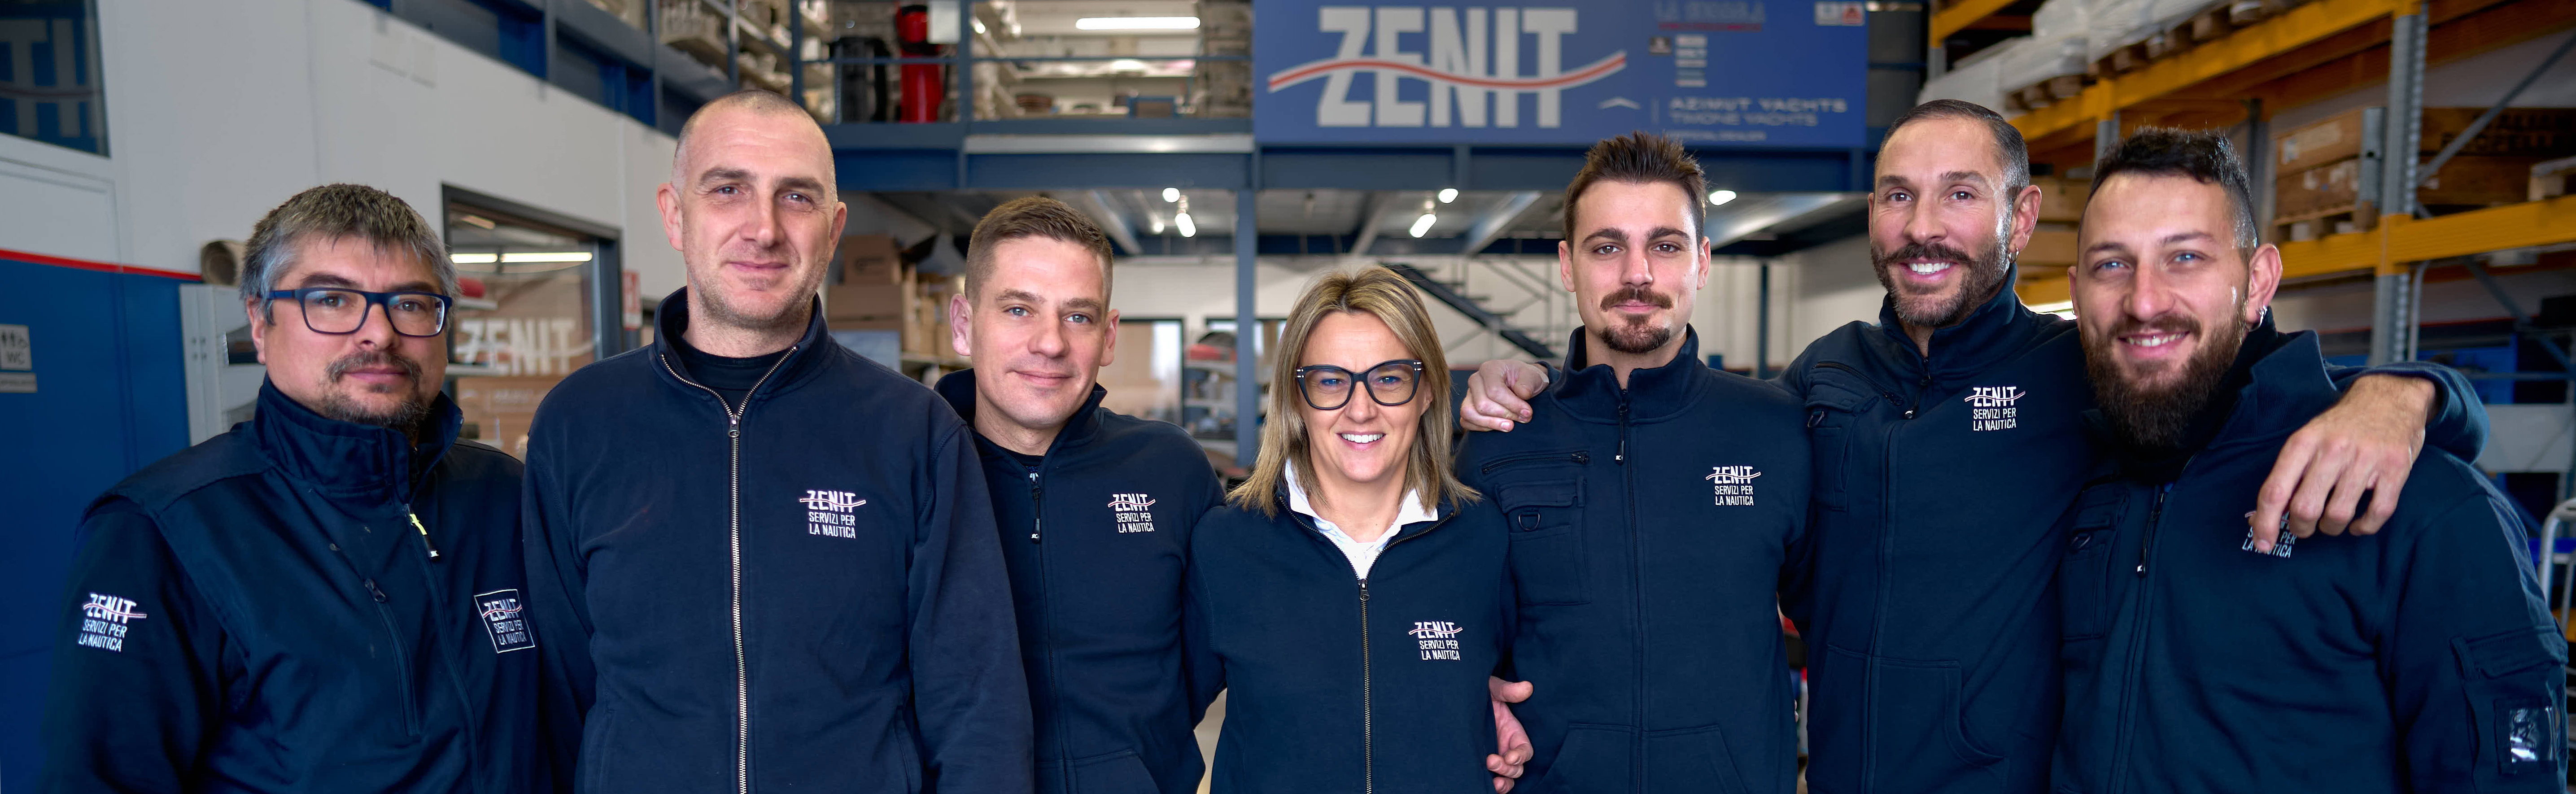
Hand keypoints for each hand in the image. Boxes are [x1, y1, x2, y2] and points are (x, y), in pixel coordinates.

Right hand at [1462, 361, 1549, 432]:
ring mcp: (1469, 395)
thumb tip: (1522, 394)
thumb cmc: (1525, 380)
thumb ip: (1528, 384)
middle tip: (1523, 418)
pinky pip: (1467, 422)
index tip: (1527, 412)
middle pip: (1482, 404)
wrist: (1522, 384)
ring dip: (1492, 423)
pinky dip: (1483, 428)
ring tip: (1510, 426)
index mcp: (1489, 369)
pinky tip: (1499, 426)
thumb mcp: (1533, 377)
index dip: (1512, 405)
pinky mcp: (1468, 407)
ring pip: (1470, 413)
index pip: (1494, 391)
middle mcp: (1475, 380)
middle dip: (1505, 415)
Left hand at [1486, 677, 1533, 791]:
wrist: (1458, 699)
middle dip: (1507, 769)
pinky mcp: (1481, 763)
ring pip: (1507, 777)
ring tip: (1494, 784)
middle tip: (1490, 761)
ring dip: (1504, 783)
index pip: (1525, 750)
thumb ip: (1507, 691)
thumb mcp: (1493, 689)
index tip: (1510, 756)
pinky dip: (1492, 786)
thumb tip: (1527, 687)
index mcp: (1513, 733)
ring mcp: (1495, 757)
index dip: (1521, 755)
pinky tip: (1486, 786)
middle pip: (1516, 768)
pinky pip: (1491, 779)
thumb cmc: (1480, 694)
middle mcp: (1507, 748)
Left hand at [2248, 375, 2432, 551]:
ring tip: (2330, 522)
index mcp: (2303, 442)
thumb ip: (2287, 474)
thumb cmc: (2340, 427)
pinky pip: (2377, 513)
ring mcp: (2366, 459)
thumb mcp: (2307, 439)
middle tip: (2304, 527)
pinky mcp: (2395, 468)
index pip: (2275, 491)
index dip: (2265, 522)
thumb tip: (2260, 516)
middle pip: (2305, 508)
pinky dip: (2364, 527)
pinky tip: (2357, 524)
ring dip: (2330, 528)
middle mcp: (2332, 450)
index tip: (2262, 543)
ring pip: (2338, 515)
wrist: (2389, 398)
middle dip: (2300, 528)